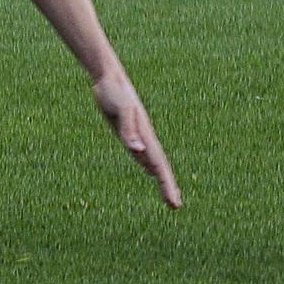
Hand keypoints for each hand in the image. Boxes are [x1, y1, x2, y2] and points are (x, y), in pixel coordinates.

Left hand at [93, 73, 180, 207]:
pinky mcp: (127, 131)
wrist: (108, 77)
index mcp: (146, 135)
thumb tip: (138, 150)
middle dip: (168, 186)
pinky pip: (140, 153)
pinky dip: (147, 164)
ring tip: (168, 193)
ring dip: (160, 177)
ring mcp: (137, 134)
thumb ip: (129, 130)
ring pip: (151, 161)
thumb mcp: (121, 110)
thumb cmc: (114, 92)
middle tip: (176, 206)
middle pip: (159, 166)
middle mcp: (144, 137)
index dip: (167, 184)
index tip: (174, 203)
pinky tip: (149, 169)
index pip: (159, 165)